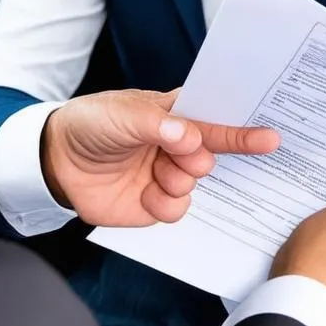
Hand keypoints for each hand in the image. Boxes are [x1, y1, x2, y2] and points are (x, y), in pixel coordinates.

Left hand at [40, 89, 279, 226]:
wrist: (55, 162)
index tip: (270, 137)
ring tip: (153, 173)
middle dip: (197, 160)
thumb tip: (190, 137)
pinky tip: (144, 196)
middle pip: (211, 156)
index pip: (216, 119)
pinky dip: (163, 205)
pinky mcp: (154, 203)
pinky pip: (177, 210)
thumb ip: (158, 125)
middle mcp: (177, 145)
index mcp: (175, 115)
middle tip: (177, 156)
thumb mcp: (121, 114)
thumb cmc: (91, 125)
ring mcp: (167, 174)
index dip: (243, 128)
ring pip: (195, 185)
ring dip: (176, 181)